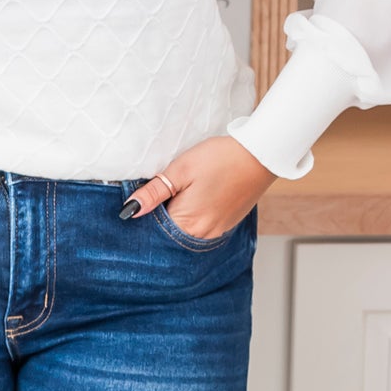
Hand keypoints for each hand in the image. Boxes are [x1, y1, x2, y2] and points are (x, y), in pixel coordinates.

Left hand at [120, 136, 273, 238]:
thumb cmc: (221, 158)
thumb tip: (129, 210)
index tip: (141, 203)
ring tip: (177, 194)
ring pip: (185, 231)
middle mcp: (202, 234)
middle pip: (169, 235)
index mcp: (188, 223)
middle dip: (159, 220)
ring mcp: (216, 232)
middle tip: (159, 195)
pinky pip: (200, 227)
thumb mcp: (181, 169)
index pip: (154, 232)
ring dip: (176, 218)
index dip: (144, 219)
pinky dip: (191, 217)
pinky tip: (193, 198)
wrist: (260, 155)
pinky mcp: (226, 224)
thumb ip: (154, 192)